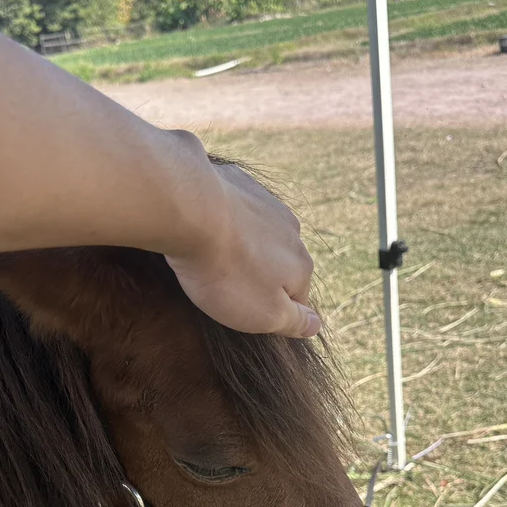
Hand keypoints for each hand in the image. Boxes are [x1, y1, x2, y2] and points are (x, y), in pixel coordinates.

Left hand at [165, 161, 320, 336]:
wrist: (190, 210)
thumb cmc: (226, 271)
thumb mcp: (263, 313)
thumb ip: (294, 321)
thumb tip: (316, 325)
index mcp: (302, 266)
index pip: (298, 299)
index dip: (273, 311)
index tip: (245, 314)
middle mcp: (292, 231)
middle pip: (280, 263)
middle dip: (258, 276)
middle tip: (225, 287)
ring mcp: (267, 203)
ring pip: (261, 234)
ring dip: (244, 247)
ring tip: (213, 257)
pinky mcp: (241, 182)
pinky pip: (238, 208)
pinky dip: (226, 220)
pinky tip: (205, 227)